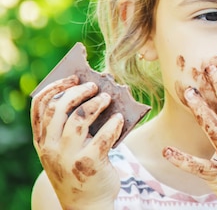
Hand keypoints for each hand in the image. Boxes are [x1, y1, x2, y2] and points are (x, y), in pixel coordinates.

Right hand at [31, 75, 123, 208]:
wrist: (88, 204)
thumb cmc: (79, 169)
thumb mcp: (66, 149)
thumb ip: (70, 127)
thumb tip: (94, 94)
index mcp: (42, 141)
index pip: (39, 106)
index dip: (55, 86)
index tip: (72, 77)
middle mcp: (50, 148)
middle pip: (59, 108)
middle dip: (77, 91)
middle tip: (94, 85)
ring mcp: (67, 157)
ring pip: (78, 119)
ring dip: (95, 104)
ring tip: (108, 98)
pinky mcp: (88, 164)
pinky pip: (102, 137)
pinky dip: (112, 124)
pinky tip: (120, 118)